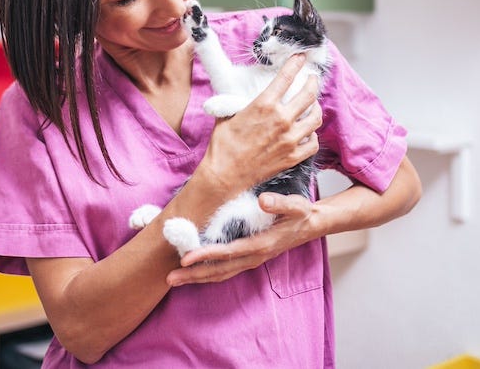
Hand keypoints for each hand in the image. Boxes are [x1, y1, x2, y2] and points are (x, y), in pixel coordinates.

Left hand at [165, 192, 318, 286]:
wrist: (310, 226)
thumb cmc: (300, 213)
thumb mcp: (296, 205)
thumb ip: (280, 203)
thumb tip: (263, 200)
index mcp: (261, 244)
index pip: (229, 252)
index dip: (206, 255)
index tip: (186, 257)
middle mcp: (254, 256)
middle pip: (220, 270)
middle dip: (194, 275)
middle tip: (169, 277)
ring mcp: (250, 260)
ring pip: (220, 274)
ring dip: (197, 277)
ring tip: (173, 279)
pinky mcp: (248, 258)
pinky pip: (225, 270)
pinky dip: (207, 273)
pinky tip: (192, 272)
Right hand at [198, 55, 322, 191]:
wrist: (224, 175)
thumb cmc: (223, 146)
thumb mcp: (227, 114)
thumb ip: (236, 99)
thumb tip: (236, 90)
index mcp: (264, 105)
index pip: (286, 77)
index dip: (296, 64)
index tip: (300, 58)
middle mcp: (281, 120)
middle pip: (309, 95)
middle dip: (312, 82)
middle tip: (312, 79)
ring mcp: (289, 139)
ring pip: (316, 118)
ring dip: (316, 108)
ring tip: (313, 105)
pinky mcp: (293, 157)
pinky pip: (313, 143)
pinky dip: (312, 136)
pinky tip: (307, 133)